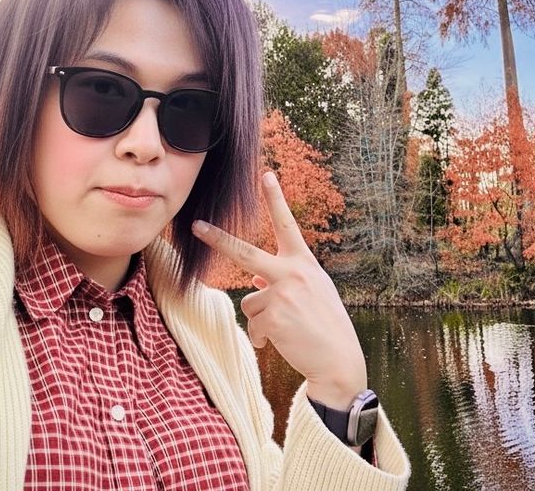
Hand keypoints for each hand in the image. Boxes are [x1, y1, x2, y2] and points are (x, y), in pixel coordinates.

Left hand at [192, 171, 366, 410]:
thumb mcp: (312, 293)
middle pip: (244, 253)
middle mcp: (292, 272)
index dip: (276, 199)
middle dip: (218, 239)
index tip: (266, 174)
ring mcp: (281, 293)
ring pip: (249, 302)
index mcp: (304, 262)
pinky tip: (282, 341)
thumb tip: (254, 281)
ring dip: (261, 319)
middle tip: (196, 225)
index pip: (287, 224)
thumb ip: (286, 281)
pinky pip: (253, 325)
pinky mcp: (273, 316)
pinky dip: (262, 337)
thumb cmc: (326, 325)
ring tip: (287, 329)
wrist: (338, 360)